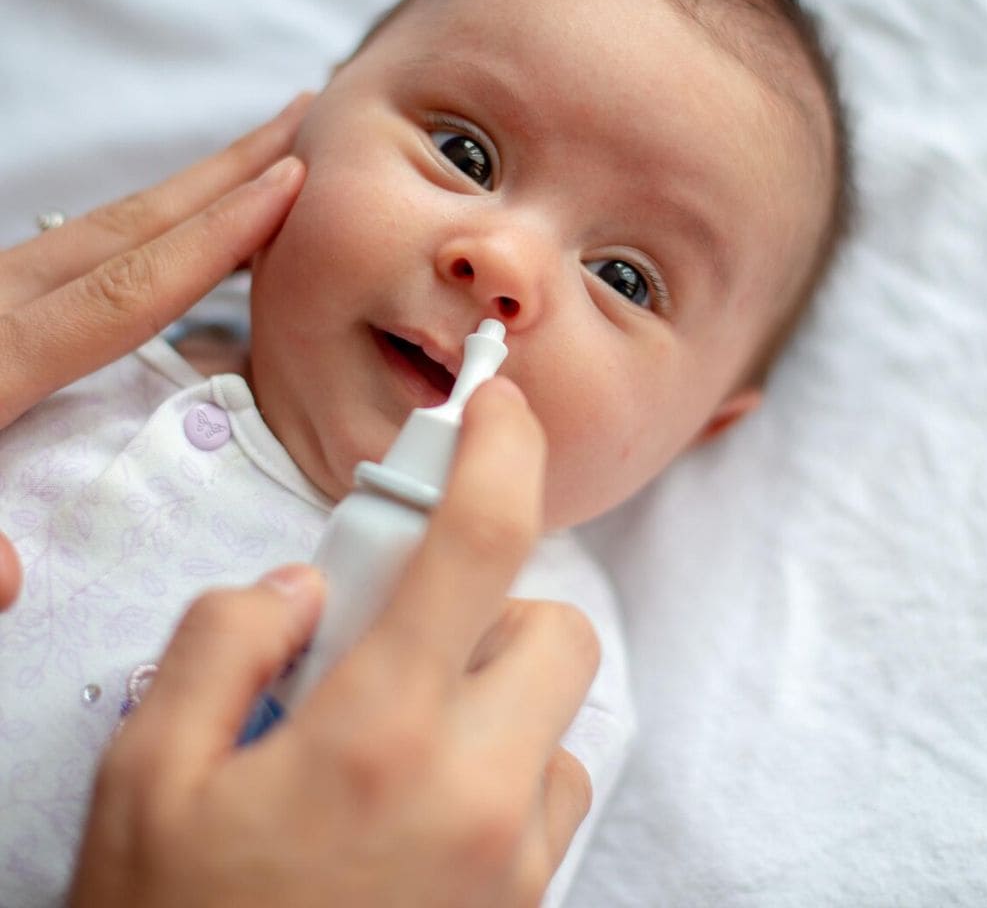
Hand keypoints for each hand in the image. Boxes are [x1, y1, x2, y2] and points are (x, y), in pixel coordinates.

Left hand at [0, 94, 311, 608]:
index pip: (127, 288)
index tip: (289, 184)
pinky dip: (143, 229)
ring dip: (189, 192)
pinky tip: (166, 231)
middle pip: (129, 227)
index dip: (216, 238)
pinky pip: (80, 252)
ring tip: (255, 163)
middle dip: (222, 173)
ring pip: (106, 228)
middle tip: (297, 124)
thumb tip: (10, 581)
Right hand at [69, 379, 597, 907]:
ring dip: (496, 695)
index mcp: (377, 735)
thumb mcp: (146, 780)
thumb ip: (221, 645)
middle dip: (493, 607)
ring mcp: (514, 861)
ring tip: (400, 739)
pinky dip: (507, 772)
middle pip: (556, 628)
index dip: (499, 450)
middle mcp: (474, 792)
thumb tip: (303, 583)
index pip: (477, 544)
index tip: (500, 405)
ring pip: (560, 717)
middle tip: (407, 636)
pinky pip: (552, 797)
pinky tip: (423, 811)